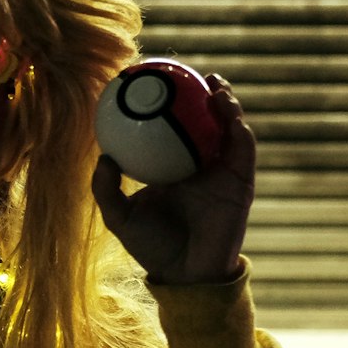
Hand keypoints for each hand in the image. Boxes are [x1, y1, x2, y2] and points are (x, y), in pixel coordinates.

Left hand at [91, 74, 255, 284]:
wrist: (186, 275)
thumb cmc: (150, 247)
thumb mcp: (119, 216)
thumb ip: (106, 188)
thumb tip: (104, 155)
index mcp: (170, 167)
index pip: (169, 128)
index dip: (164, 105)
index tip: (151, 81)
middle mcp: (197, 165)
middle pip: (200, 121)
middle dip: (197, 94)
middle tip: (184, 73)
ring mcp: (221, 172)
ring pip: (226, 129)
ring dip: (225, 103)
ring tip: (214, 84)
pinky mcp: (241, 182)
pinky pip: (243, 149)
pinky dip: (238, 127)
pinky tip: (228, 113)